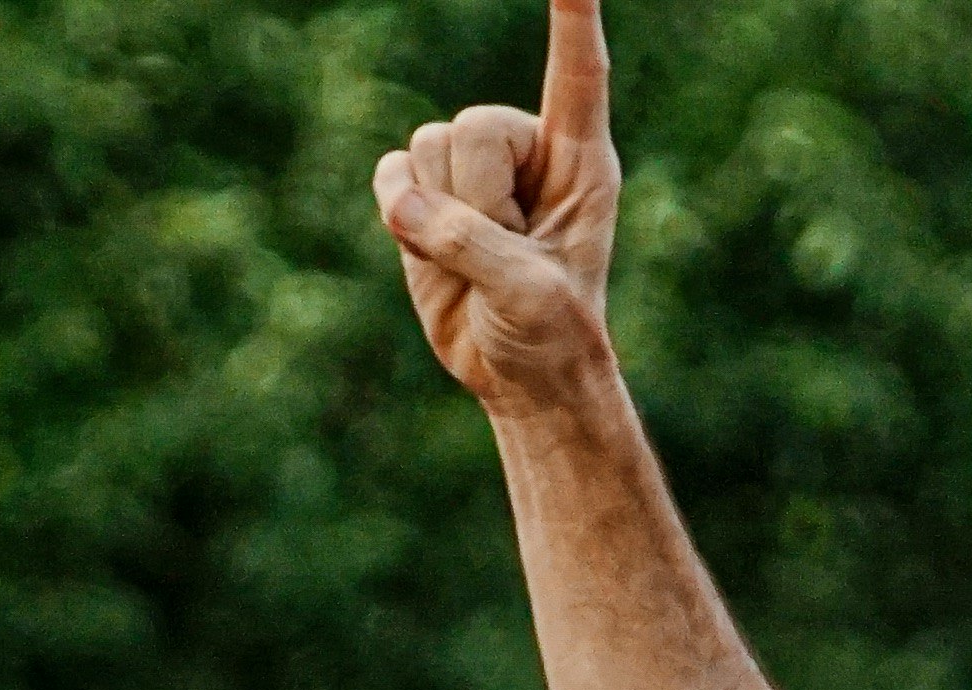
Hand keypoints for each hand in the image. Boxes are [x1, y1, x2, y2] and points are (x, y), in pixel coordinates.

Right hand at [371, 0, 621, 408]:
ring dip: (440, 219)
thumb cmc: (549, 333)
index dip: (573, 19)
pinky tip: (432, 249)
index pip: (578, 75)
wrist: (516, 372)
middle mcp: (528, 150)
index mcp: (581, 163)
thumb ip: (472, 244)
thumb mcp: (529, 295)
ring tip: (477, 261)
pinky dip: (399, 216)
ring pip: (426, 148)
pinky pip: (390, 173)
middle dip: (477, 203)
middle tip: (506, 256)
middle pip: (473, 127)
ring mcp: (473, 168)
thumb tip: (403, 204)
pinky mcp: (424, 191)